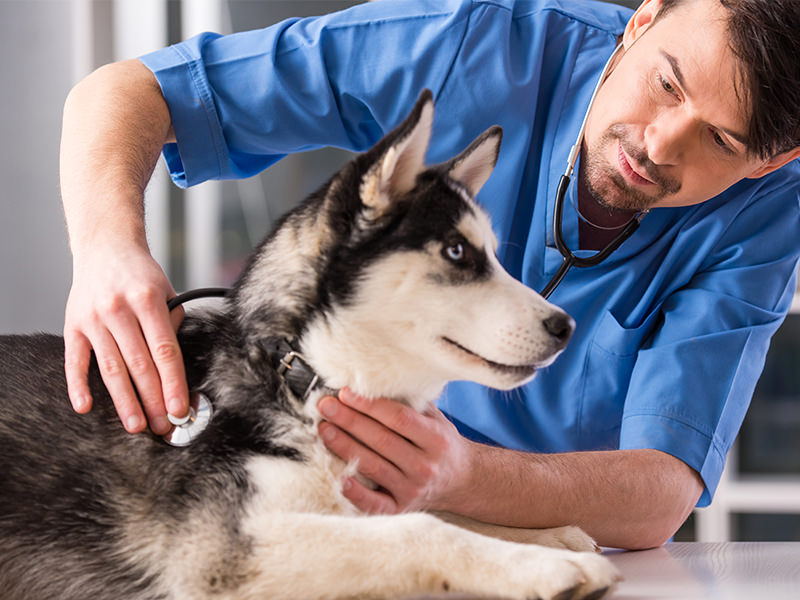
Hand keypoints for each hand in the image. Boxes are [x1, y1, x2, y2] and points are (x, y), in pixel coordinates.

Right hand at [64, 241, 187, 433]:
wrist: (105, 246)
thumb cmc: (141, 274)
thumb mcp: (167, 290)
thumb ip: (173, 324)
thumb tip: (177, 367)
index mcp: (148, 300)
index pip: (164, 351)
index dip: (173, 383)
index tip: (180, 408)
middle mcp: (119, 309)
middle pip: (139, 364)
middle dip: (153, 399)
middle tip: (162, 426)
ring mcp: (93, 318)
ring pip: (110, 368)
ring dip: (124, 401)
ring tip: (136, 425)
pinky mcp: (72, 324)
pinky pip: (75, 360)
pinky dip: (78, 385)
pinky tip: (86, 407)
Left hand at [317, 389, 473, 513]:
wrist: (462, 481)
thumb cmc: (440, 442)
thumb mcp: (435, 418)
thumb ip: (409, 403)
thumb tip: (371, 383)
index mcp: (436, 439)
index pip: (398, 418)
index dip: (370, 405)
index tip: (346, 392)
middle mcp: (426, 466)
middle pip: (381, 440)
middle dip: (349, 421)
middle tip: (326, 406)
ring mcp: (413, 490)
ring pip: (373, 466)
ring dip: (344, 446)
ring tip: (324, 429)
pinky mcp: (400, 509)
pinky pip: (374, 503)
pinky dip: (356, 492)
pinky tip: (339, 478)